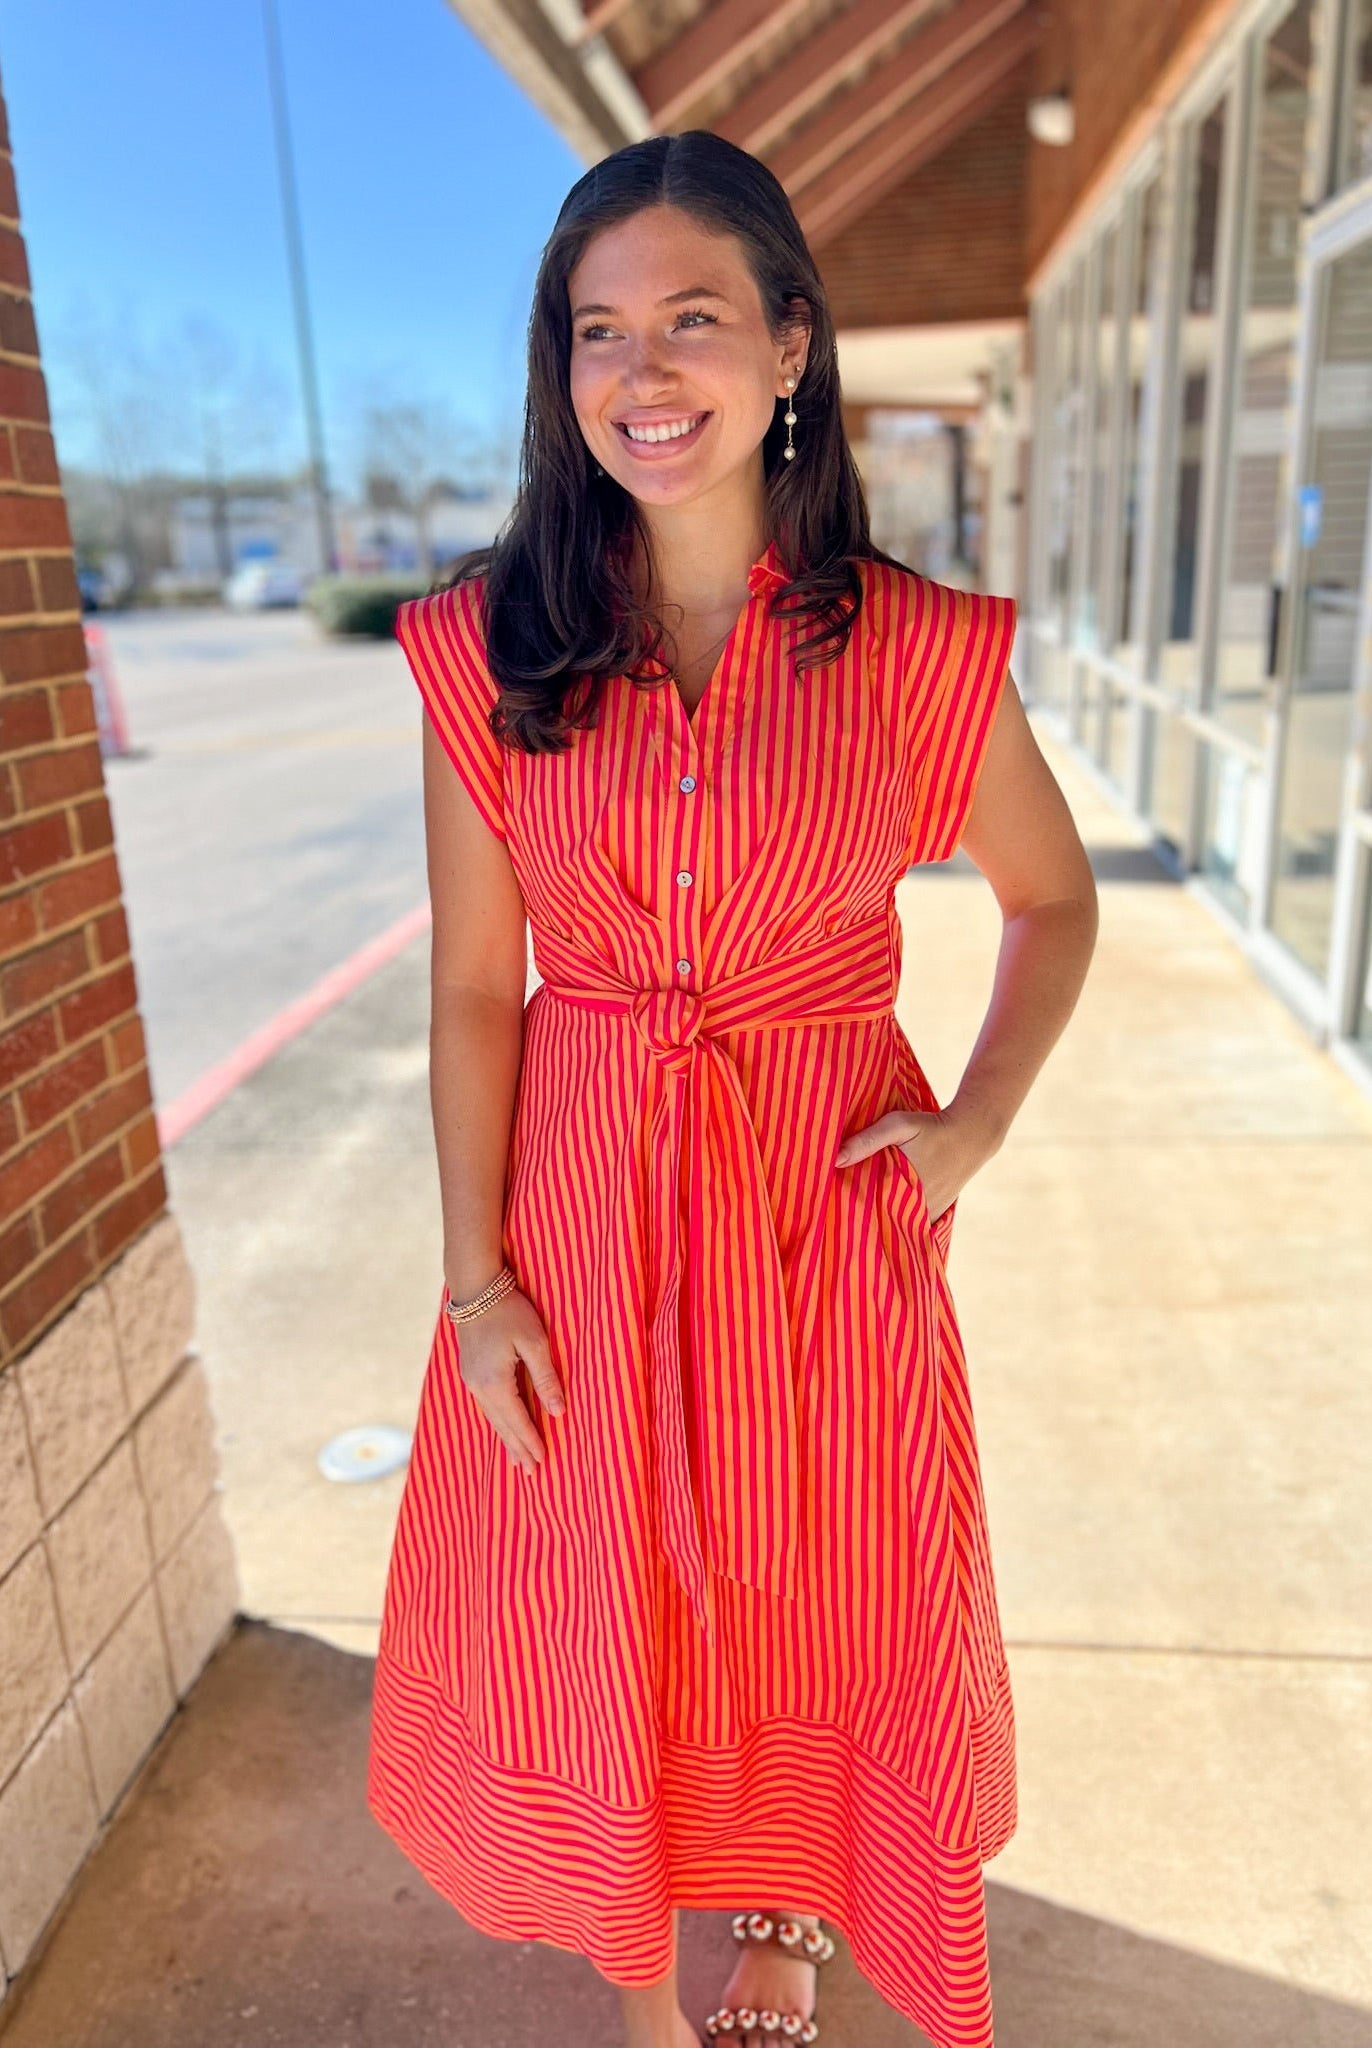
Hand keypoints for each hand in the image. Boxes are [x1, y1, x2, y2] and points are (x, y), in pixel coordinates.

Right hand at [449, 1287, 565, 1475]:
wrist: (474, 1289)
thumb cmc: (509, 1311)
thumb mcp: (534, 1341)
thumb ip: (546, 1377)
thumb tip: (558, 1412)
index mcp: (495, 1382)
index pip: (518, 1420)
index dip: (531, 1441)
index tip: (543, 1462)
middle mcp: (479, 1387)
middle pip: (502, 1425)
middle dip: (518, 1449)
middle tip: (530, 1473)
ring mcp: (471, 1380)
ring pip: (492, 1418)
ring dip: (506, 1439)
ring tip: (517, 1459)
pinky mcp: (470, 1371)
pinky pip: (486, 1406)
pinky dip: (498, 1422)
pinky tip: (503, 1427)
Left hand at [833, 1101, 998, 1222]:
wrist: (971, 1134)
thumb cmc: (931, 1128)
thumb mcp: (899, 1126)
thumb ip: (867, 1141)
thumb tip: (835, 1159)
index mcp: (903, 1190)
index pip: (868, 1212)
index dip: (850, 1211)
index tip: (834, 1210)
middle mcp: (918, 1208)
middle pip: (882, 1222)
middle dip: (864, 1220)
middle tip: (843, 1216)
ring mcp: (930, 1214)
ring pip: (898, 1226)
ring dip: (882, 1222)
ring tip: (859, 1219)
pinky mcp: (938, 1213)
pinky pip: (914, 1226)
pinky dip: (901, 1222)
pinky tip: (887, 1213)